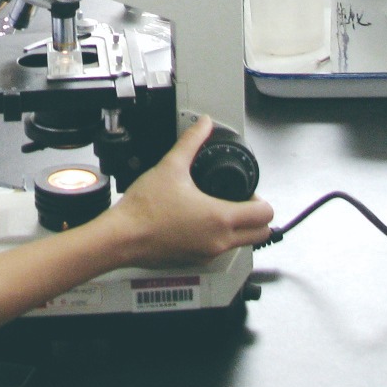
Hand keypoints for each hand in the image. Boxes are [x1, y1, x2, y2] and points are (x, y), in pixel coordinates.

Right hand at [109, 117, 272, 267]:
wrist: (122, 237)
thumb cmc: (144, 209)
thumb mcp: (171, 166)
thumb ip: (191, 141)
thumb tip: (203, 125)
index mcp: (220, 218)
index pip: (265, 215)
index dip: (261, 199)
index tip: (246, 191)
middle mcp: (219, 240)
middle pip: (261, 235)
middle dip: (256, 217)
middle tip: (239, 201)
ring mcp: (208, 254)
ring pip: (241, 244)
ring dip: (239, 229)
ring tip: (217, 209)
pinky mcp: (195, 260)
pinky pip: (219, 251)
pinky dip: (219, 238)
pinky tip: (199, 223)